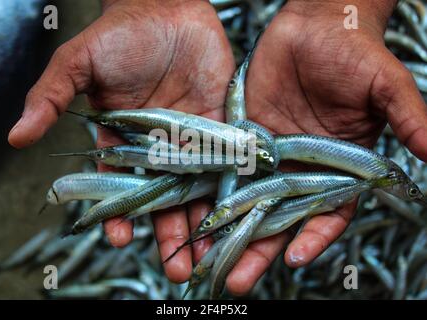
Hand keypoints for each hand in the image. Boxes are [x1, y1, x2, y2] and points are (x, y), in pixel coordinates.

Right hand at [8, 0, 234, 282]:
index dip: (120, 213)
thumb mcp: (78, 64)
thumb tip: (16, 136)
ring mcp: (193, 138)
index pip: (122, 185)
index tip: (121, 237)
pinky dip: (231, 187)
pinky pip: (227, 161)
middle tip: (177, 268)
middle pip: (165, 196)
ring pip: (198, 187)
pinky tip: (235, 212)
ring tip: (206, 254)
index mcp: (124, 140)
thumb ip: (51, 98)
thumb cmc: (120, 34)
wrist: (168, 7)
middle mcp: (160, 146)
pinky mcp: (222, 125)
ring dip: (202, 221)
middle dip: (169, 231)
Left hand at [224, 0, 426, 294]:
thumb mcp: (386, 85)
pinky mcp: (245, 139)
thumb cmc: (355, 52)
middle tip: (236, 279)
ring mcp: (271, 157)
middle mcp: (303, 169)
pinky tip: (197, 213)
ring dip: (230, 231)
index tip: (293, 257)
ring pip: (249, 202)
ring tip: (209, 257)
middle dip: (259, 249)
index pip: (328, 213)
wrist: (316, 26)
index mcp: (339, 168)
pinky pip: (229, 170)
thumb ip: (408, 118)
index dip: (313, 236)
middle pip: (280, 219)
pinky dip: (214, 193)